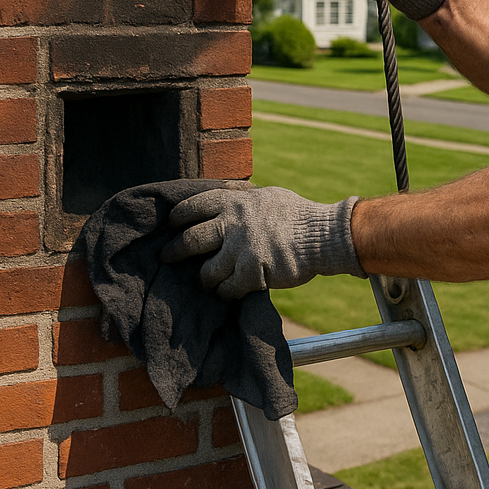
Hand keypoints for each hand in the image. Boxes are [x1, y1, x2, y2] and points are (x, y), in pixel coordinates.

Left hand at [159, 187, 362, 298]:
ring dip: (203, 279)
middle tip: (165, 258)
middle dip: (174, 251)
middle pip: (190, 240)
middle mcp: (232, 223)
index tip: (170, 225)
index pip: (192, 207)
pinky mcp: (252, 272)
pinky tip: (227, 293)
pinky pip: (227, 289)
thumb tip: (226, 195)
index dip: (177, 217)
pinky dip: (225, 292)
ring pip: (206, 271)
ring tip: (204, 282)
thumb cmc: (296, 215)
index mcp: (234, 201)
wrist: (323, 236)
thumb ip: (243, 199)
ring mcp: (241, 249)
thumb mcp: (266, 196)